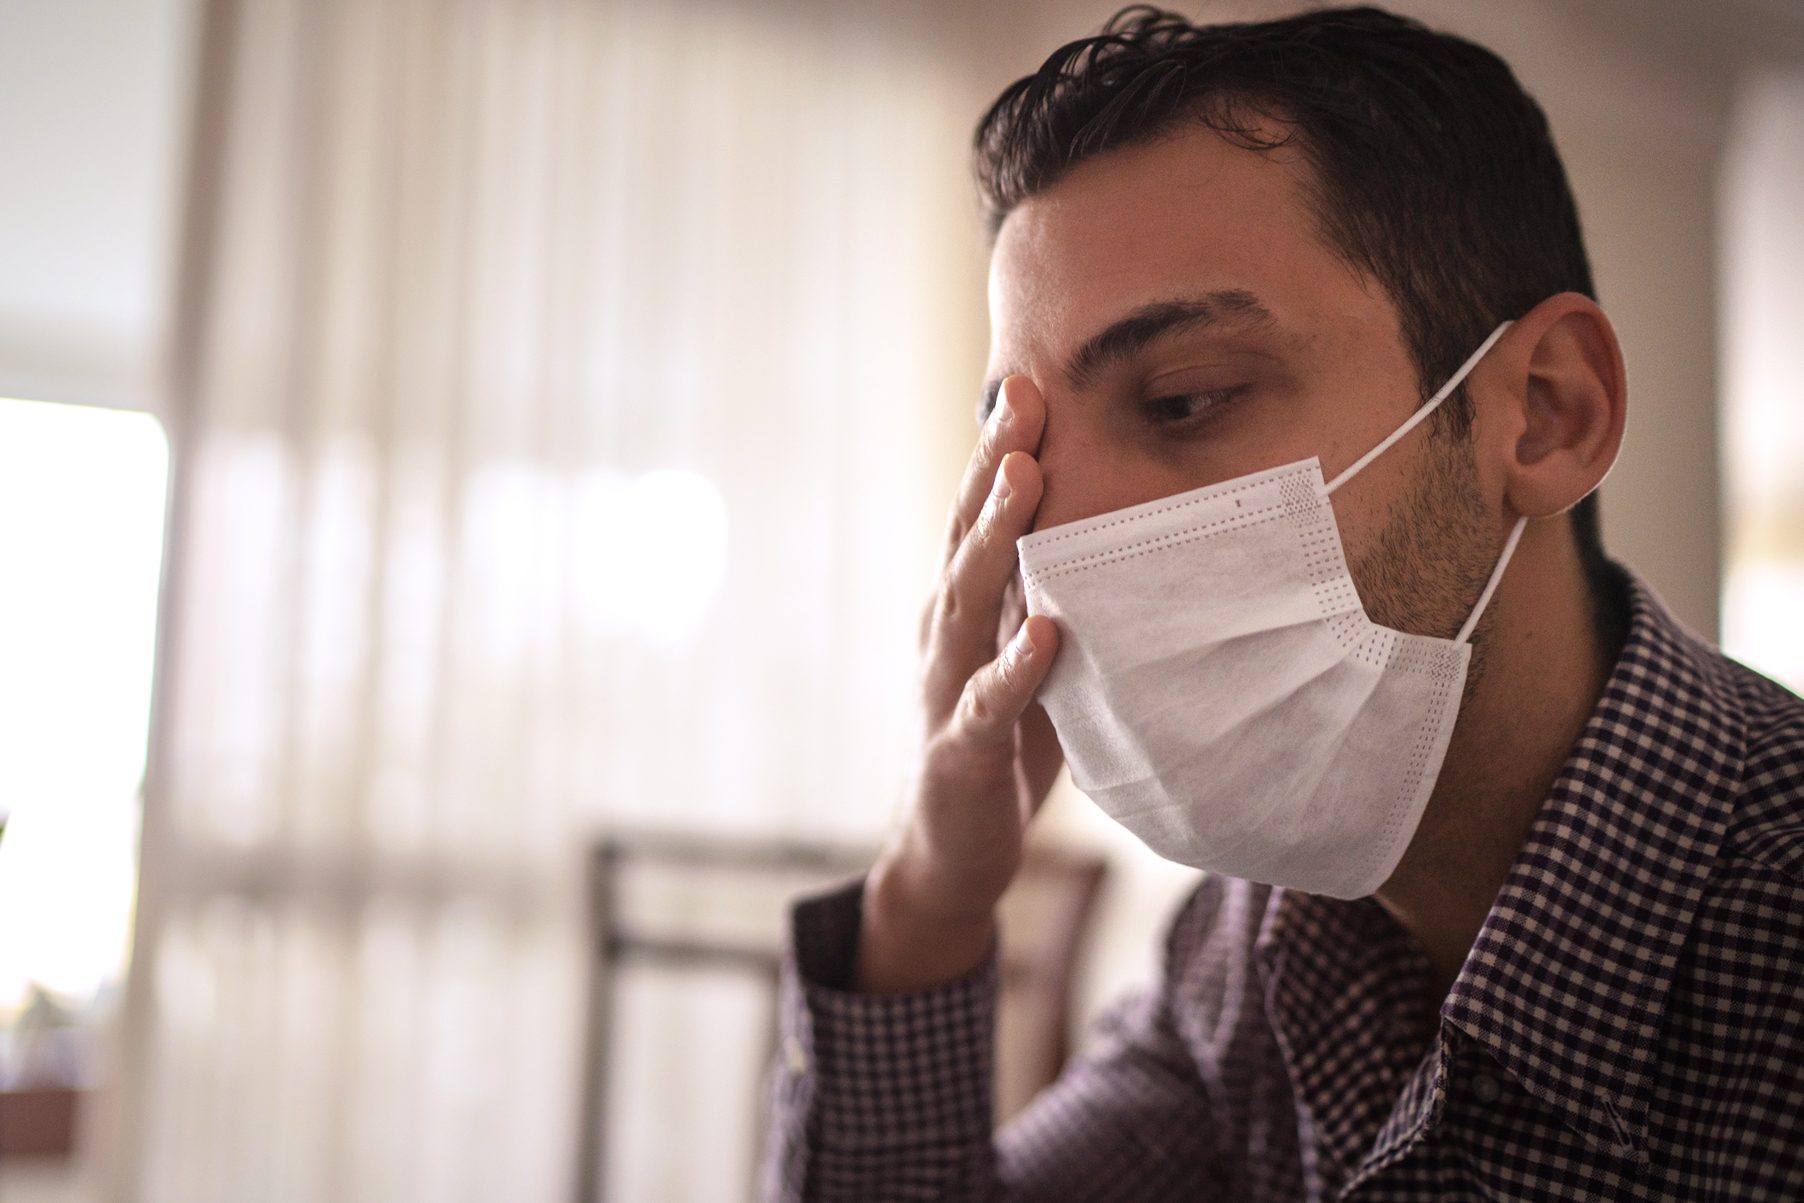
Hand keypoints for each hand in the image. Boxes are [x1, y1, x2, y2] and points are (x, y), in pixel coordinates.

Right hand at [856, 377, 1062, 993]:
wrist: (947, 854)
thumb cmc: (998, 745)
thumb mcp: (1026, 657)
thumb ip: (1048, 598)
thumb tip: (1116, 534)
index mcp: (960, 609)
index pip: (976, 517)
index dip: (997, 448)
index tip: (1028, 381)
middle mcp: (942, 634)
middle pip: (965, 535)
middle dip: (992, 462)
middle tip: (1023, 393)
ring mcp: (944, 689)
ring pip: (967, 599)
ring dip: (996, 536)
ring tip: (1025, 477)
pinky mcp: (960, 751)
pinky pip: (988, 704)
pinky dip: (1015, 667)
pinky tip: (1045, 631)